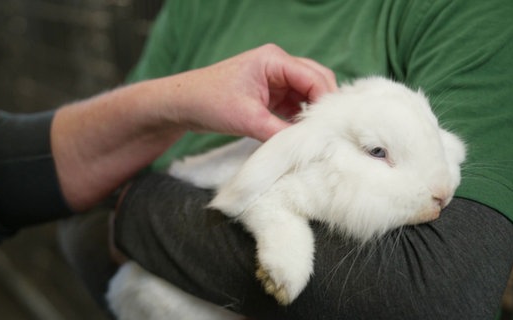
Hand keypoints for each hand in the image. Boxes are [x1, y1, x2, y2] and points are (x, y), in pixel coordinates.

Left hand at [158, 44, 337, 140]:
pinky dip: (300, 118)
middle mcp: (278, 65)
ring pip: (308, 94)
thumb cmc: (208, 102)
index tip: (330, 127)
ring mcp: (275, 79)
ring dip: (312, 113)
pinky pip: (295, 104)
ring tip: (315, 136)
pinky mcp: (271, 93)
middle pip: (316, 81)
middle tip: (328, 132)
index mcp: (274, 60)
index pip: (314, 77)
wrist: (182, 105)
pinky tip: (301, 134)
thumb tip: (307, 145)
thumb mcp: (248, 119)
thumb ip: (280, 131)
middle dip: (323, 106)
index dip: (326, 102)